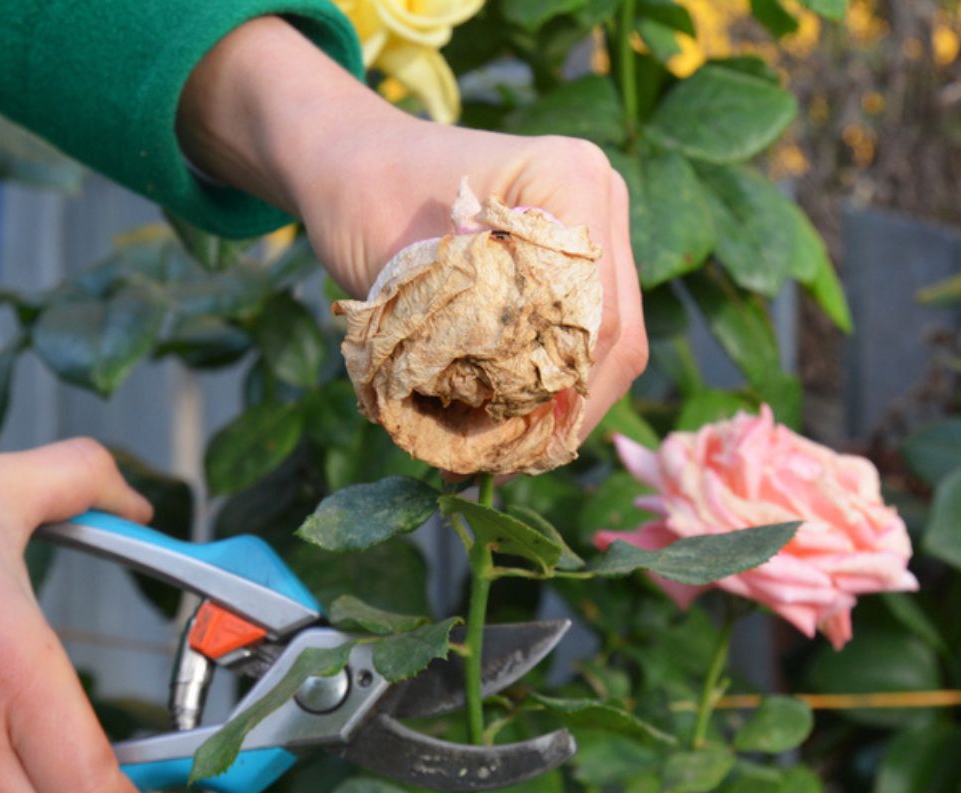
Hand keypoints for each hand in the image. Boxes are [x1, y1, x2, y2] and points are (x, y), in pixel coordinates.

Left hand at [180, 19, 646, 441]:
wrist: (346, 160)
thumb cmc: (361, 197)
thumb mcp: (406, 274)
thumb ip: (464, 339)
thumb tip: (504, 427)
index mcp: (569, 179)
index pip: (598, 312)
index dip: (564, 390)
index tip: (511, 445)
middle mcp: (599, 198)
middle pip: (615, 335)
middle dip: (565, 409)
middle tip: (507, 464)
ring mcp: (594, 228)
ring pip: (605, 346)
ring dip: (558, 404)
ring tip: (501, 453)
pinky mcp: (573, 261)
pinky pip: (579, 336)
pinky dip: (545, 384)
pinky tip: (503, 422)